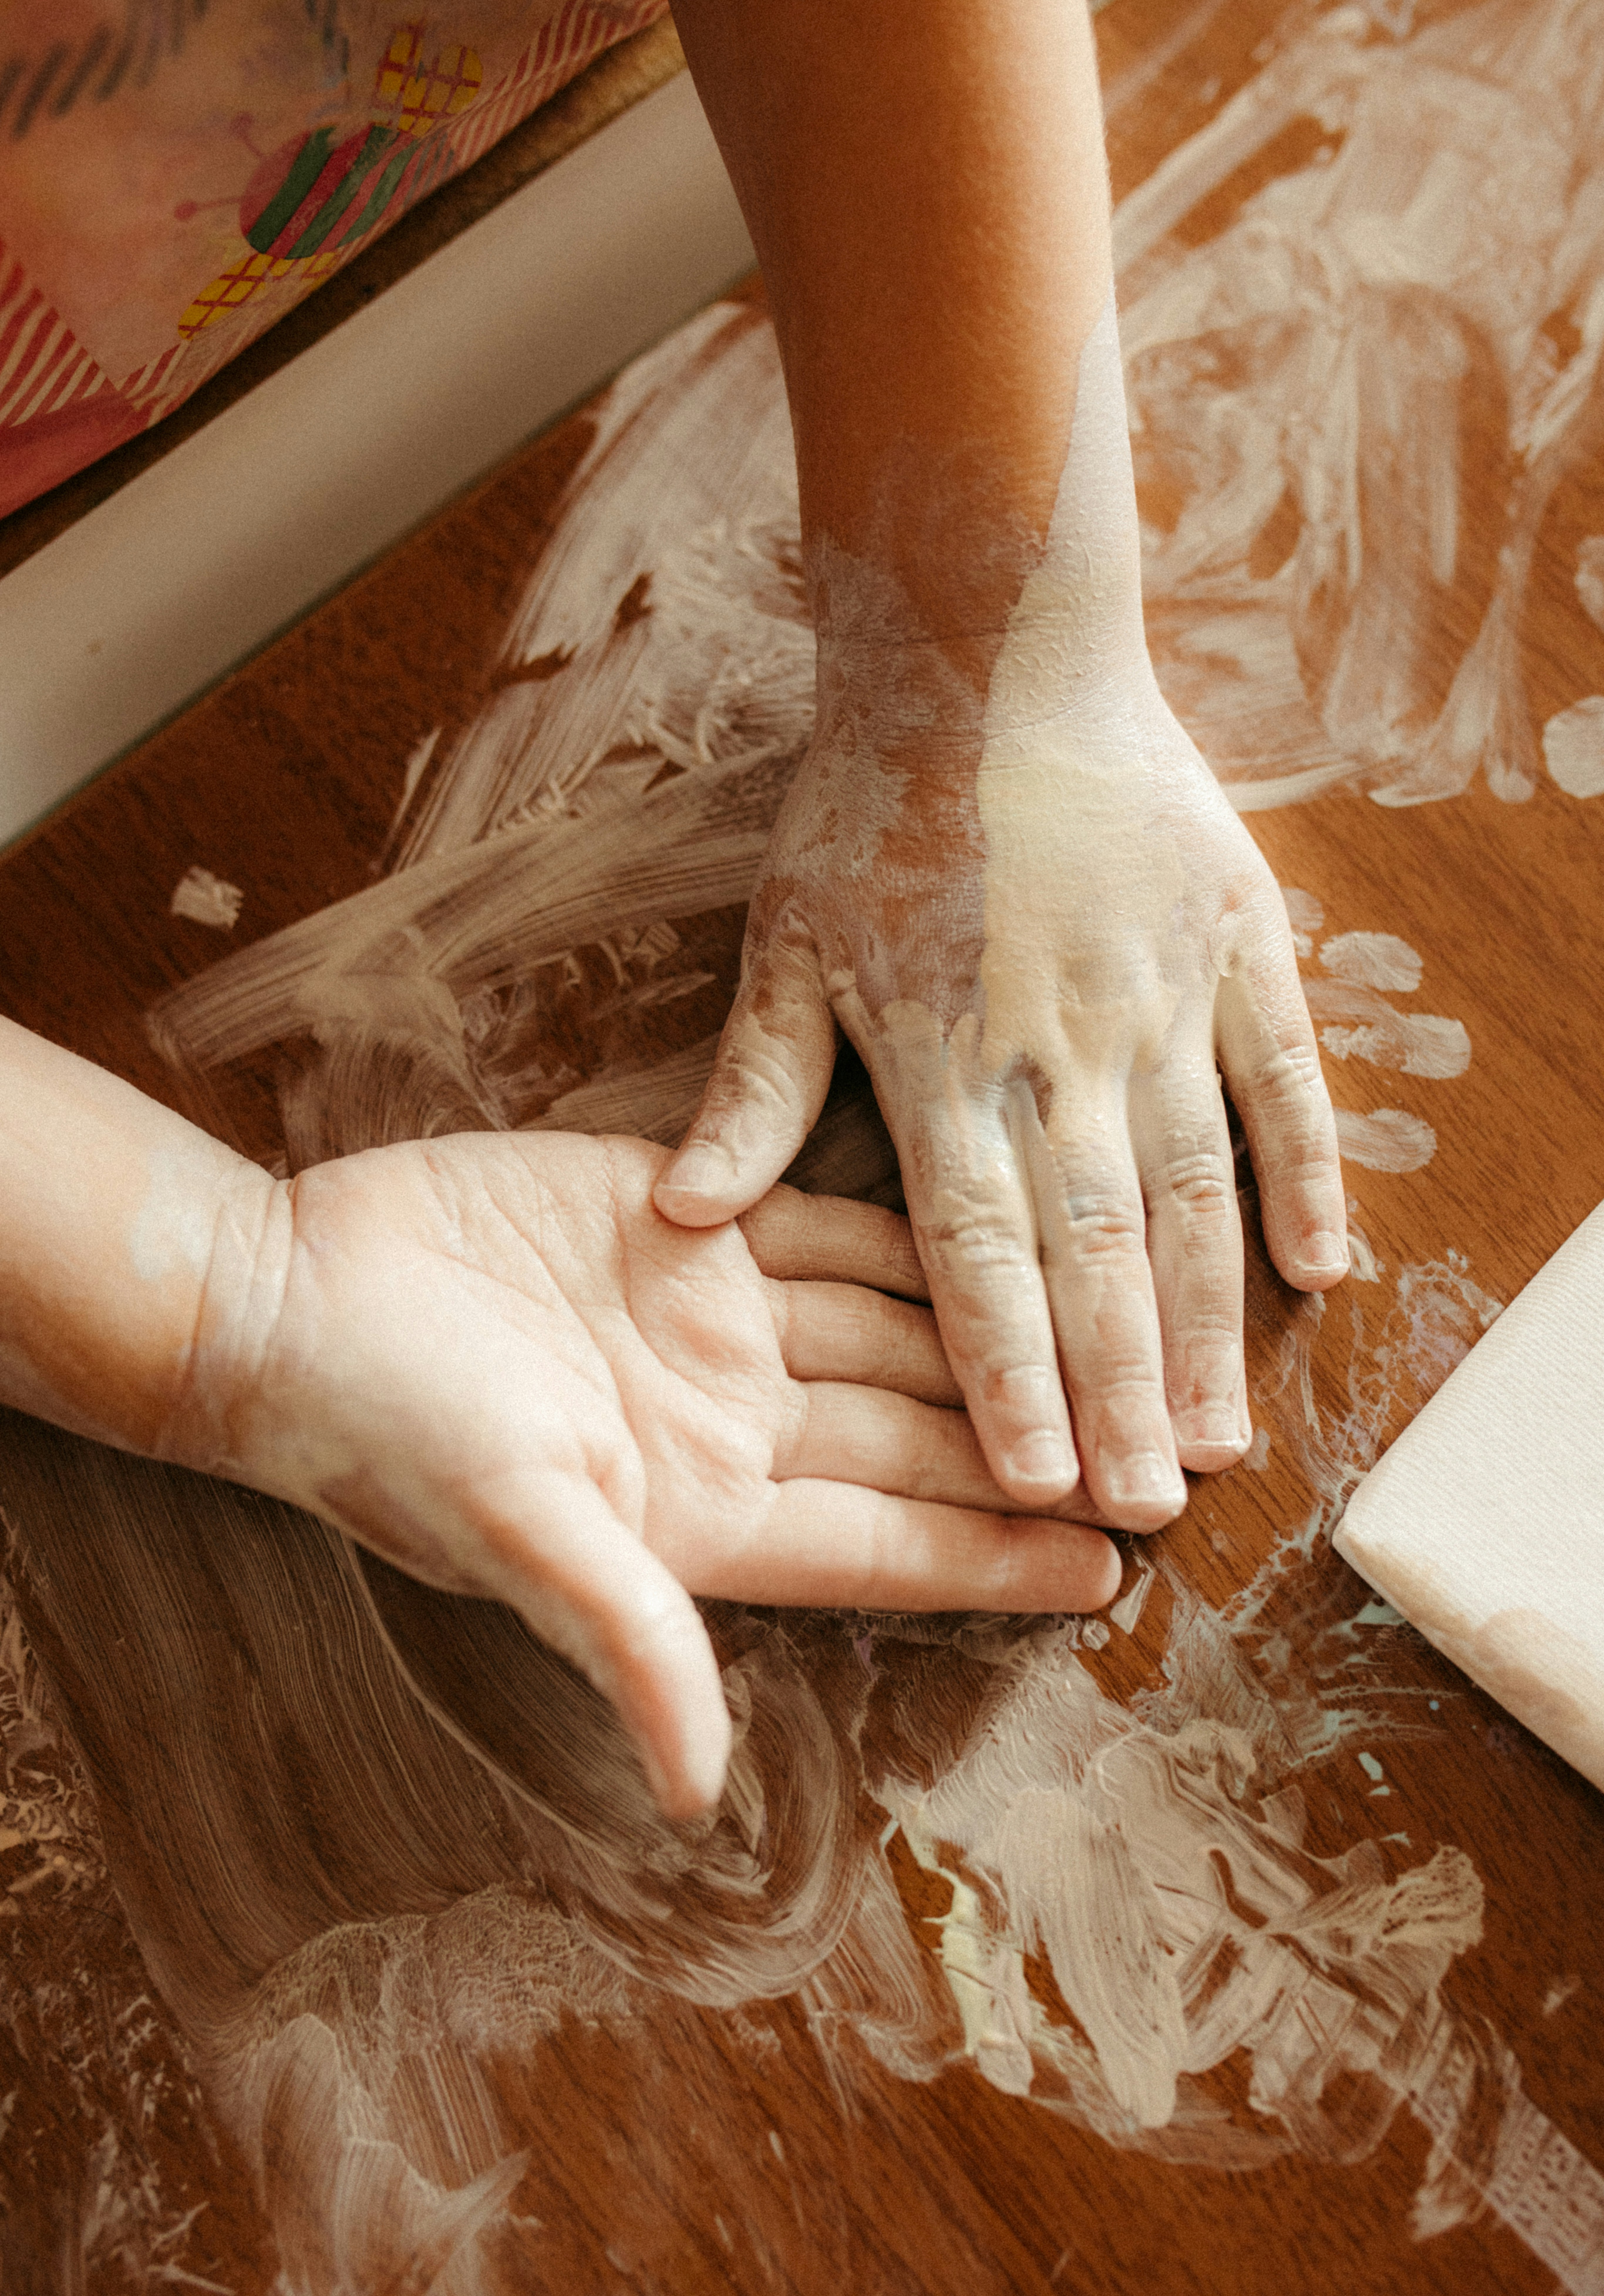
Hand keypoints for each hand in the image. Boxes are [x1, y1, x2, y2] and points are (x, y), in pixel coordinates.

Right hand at [172, 1134, 1118, 1816]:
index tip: (1114, 1566)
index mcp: (706, 1506)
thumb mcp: (519, 1537)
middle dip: (1036, 1442)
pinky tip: (999, 1218)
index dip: (1000, 1551)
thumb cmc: (389, 1433)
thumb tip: (694, 1792)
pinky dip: (909, 1224)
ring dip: (999, 1328)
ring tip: (1118, 1331)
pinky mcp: (683, 1213)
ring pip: (897, 1321)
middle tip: (1168, 1450)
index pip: (891, 1536)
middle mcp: (732, 1416)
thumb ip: (629, 1643)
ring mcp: (715, 1315)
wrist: (292, 1300)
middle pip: (919, 1432)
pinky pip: (826, 1218)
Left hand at [655, 671, 1347, 1530]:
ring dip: (1210, 1321)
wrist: (983, 651)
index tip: (1031, 1482)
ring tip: (1221, 1437)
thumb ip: (750, 1091)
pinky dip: (1306, 1172)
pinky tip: (1321, 1271)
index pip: (975, 1252)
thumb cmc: (871, 807)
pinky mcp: (1232, 942)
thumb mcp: (784, 942)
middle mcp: (1055, 1046)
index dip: (1007, 1371)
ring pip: (1192, 1189)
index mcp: (942, 1057)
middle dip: (1119, 1388)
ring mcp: (1155, 996)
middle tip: (1145, 1509)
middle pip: (1093, 1249)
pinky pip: (1279, 1078)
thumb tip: (684, 1217)